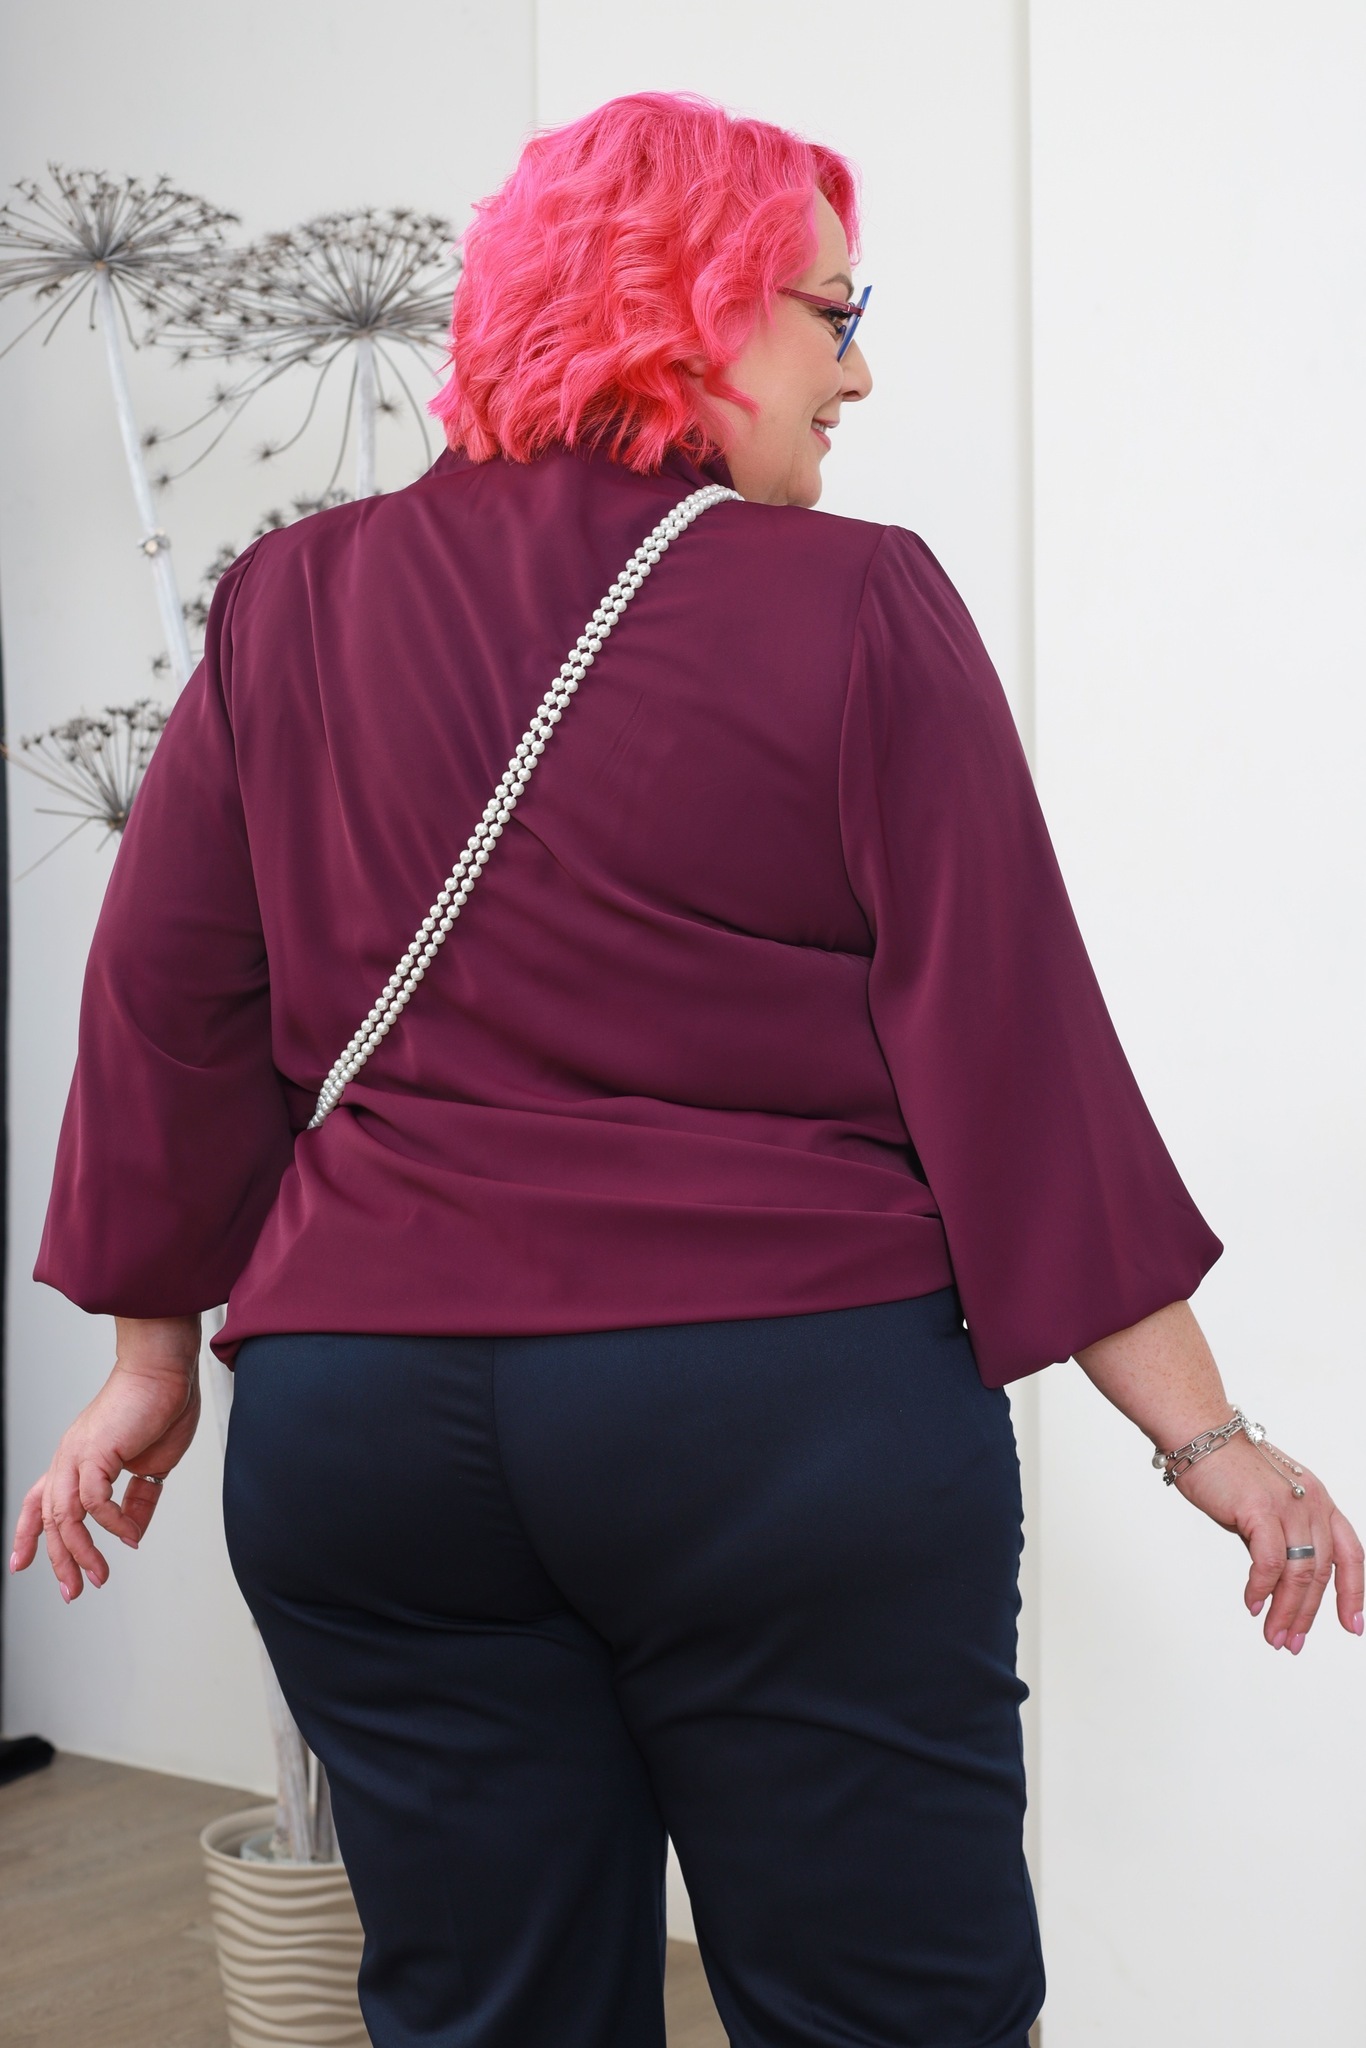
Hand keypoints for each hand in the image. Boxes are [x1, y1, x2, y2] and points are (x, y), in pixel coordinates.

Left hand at [8, 1314, 201, 1601]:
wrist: (166, 1369)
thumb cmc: (161, 1405)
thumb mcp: (153, 1465)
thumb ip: (140, 1500)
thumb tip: (132, 1533)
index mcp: (78, 1459)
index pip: (41, 1500)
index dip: (29, 1534)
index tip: (22, 1564)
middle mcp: (69, 1458)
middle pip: (51, 1519)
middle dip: (59, 1560)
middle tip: (73, 1590)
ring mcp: (77, 1455)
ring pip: (65, 1517)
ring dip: (81, 1553)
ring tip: (99, 1576)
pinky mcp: (94, 1452)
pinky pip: (94, 1502)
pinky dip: (111, 1524)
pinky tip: (128, 1536)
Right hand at [1174, 1430, 1364, 1653]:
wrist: (1199, 1433)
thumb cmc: (1225, 1467)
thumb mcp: (1266, 1504)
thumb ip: (1277, 1536)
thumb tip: (1275, 1578)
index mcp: (1318, 1500)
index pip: (1351, 1554)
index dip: (1353, 1593)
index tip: (1352, 1625)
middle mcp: (1311, 1503)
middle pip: (1321, 1572)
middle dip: (1307, 1614)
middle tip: (1293, 1642)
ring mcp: (1289, 1505)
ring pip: (1299, 1573)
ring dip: (1286, 1611)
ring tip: (1274, 1635)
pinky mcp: (1261, 1509)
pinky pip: (1269, 1562)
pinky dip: (1262, 1589)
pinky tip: (1252, 1604)